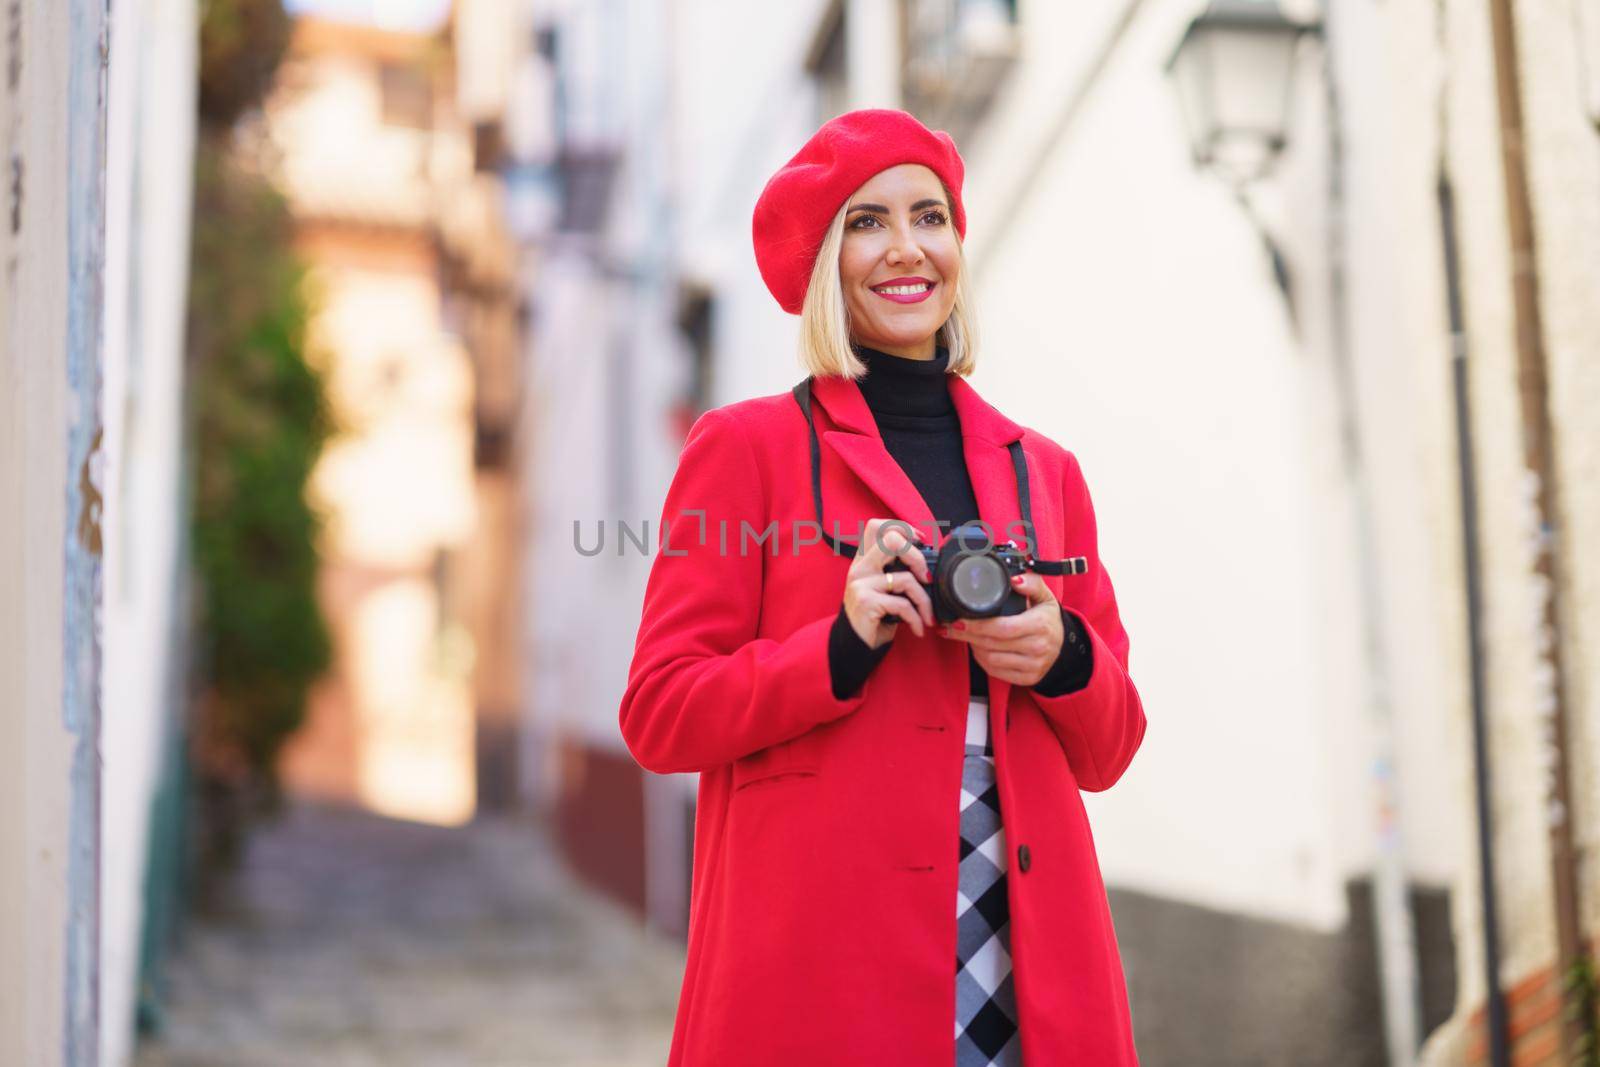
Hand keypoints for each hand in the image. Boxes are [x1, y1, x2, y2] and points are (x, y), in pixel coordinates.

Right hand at [842, 518, 935, 648]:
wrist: (855, 646)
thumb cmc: (875, 617)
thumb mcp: (884, 590)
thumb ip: (897, 572)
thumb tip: (929, 567)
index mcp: (864, 560)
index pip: (876, 526)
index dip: (902, 528)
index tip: (919, 542)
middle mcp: (860, 568)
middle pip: (892, 540)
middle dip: (918, 557)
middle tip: (926, 578)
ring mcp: (861, 584)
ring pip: (906, 578)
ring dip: (924, 601)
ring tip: (927, 615)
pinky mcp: (866, 602)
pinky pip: (903, 604)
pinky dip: (916, 618)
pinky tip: (918, 628)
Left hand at [938, 571, 1062, 685]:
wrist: (1063, 646)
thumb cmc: (1047, 619)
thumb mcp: (1045, 597)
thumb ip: (1032, 583)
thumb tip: (1015, 579)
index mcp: (1040, 625)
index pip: (1002, 628)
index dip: (977, 625)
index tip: (959, 620)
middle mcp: (1038, 648)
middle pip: (992, 644)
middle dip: (967, 635)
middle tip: (951, 627)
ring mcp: (1033, 666)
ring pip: (990, 659)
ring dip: (973, 647)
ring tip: (965, 635)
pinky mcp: (1027, 678)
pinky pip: (995, 672)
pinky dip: (982, 660)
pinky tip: (978, 649)